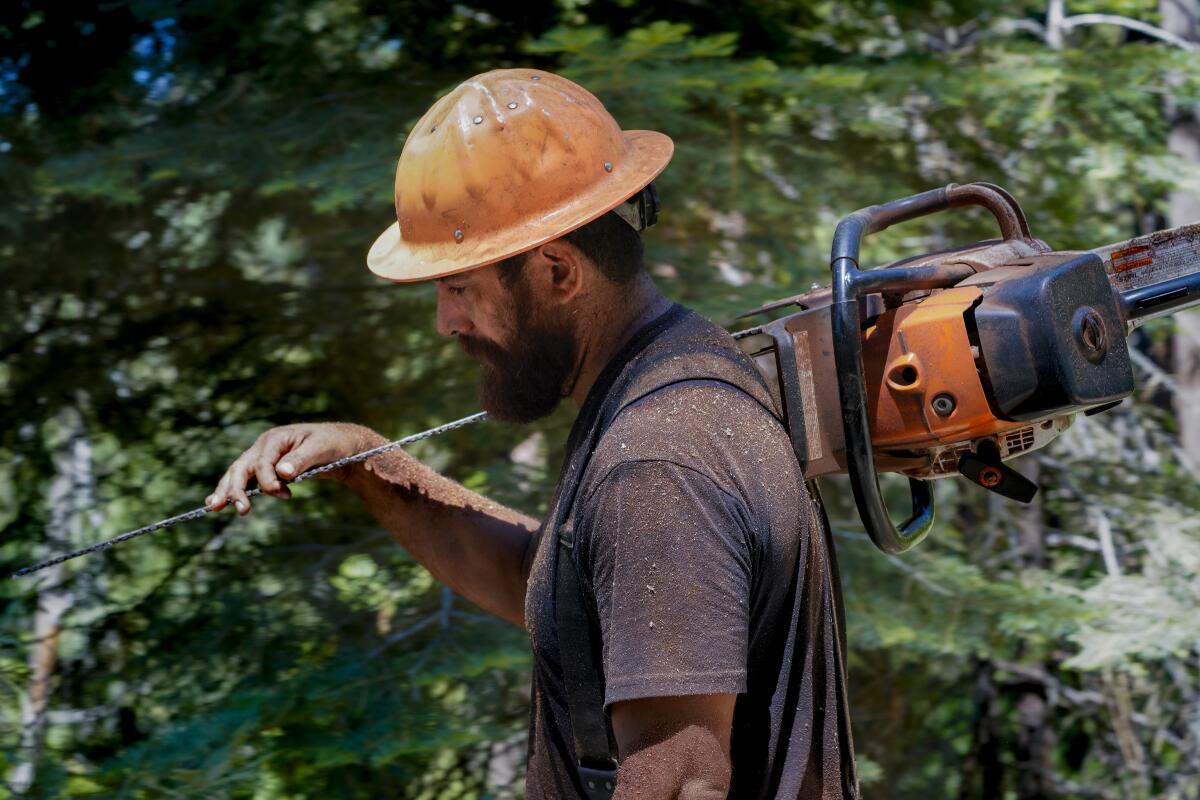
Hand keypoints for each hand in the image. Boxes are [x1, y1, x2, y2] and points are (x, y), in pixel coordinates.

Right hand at [206, 423, 374, 515]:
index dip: (268, 480)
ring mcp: (262, 457)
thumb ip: (302, 459)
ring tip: (214, 507)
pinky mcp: (265, 468)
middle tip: (242, 509)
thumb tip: (283, 473)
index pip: (263, 461)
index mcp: (276, 438)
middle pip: (242, 467)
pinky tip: (218, 502)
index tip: (283, 494)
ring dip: (227, 490)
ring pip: (238, 473)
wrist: (339, 444)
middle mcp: (264, 446)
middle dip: (236, 488)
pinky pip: (245, 479)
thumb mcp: (321, 448)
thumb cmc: (332, 443)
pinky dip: (232, 490)